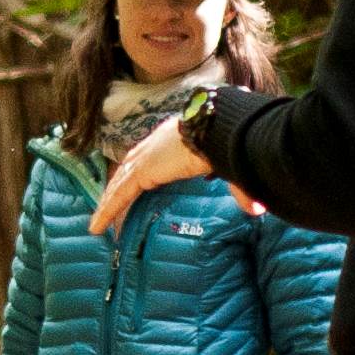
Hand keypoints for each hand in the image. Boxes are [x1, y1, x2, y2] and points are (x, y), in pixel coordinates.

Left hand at [86, 117, 259, 235]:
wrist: (225, 128)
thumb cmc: (233, 141)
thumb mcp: (234, 167)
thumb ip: (240, 189)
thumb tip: (257, 210)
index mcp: (175, 137)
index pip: (149, 156)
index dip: (137, 171)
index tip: (132, 184)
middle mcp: (156, 143)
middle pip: (128, 169)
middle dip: (117, 188)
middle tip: (106, 206)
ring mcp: (148, 156)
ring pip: (120, 184)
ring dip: (108, 204)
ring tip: (97, 224)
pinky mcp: (144, 170)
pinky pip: (121, 194)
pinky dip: (108, 210)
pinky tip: (97, 226)